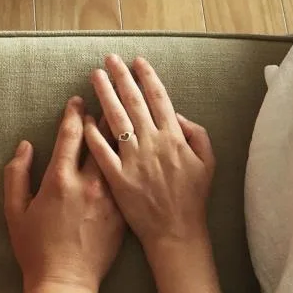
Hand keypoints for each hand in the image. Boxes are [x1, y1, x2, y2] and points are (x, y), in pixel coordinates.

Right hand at [4, 96, 125, 292]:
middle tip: (107, 100)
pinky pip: (129, 179)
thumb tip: (26, 146)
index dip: (75, 113)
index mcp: (60, 180)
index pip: (71, 134)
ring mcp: (110, 198)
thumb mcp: (15, 211)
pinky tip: (135, 153)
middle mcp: (88, 184)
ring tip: (126, 119)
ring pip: (121, 156)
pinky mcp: (123, 212)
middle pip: (101, 139)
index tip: (78, 100)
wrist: (66, 282)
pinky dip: (131, 162)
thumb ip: (16, 174)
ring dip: (121, 136)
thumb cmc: (35, 249)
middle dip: (103, 116)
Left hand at [83, 55, 215, 258]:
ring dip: (105, 96)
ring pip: (116, 121)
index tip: (137, 61)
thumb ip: (196, 134)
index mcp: (174, 138)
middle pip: (133, 103)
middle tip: (109, 59)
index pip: (159, 99)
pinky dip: (93, 134)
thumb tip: (178, 115)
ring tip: (94, 77)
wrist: (176, 232)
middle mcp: (153, 144)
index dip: (147, 77)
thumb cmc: (193, 199)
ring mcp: (133, 161)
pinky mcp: (117, 179)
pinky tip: (85, 118)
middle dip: (121, 78)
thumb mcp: (208, 162)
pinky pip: (102, 152)